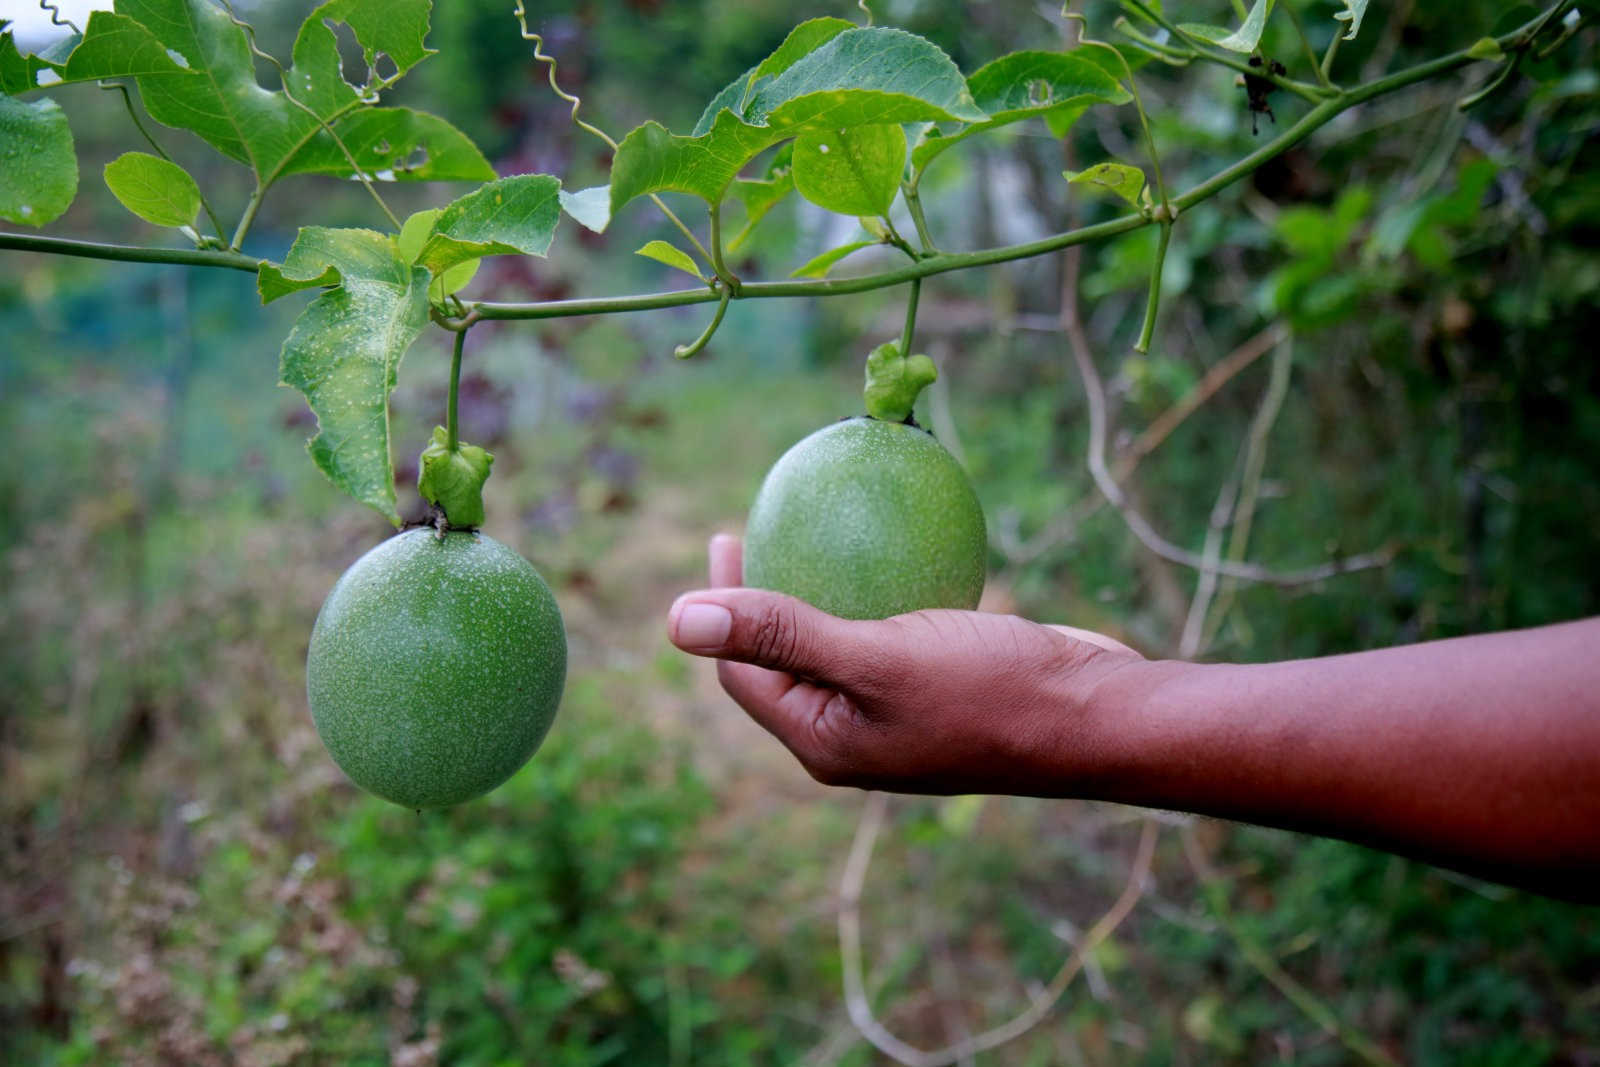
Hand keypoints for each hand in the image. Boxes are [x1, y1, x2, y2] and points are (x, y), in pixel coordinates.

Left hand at [666, 534, 1142, 793]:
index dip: (722, 607)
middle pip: (784, 660)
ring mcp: (901, 713)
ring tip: (815, 532)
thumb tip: (677, 620)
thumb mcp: (874, 656)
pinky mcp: (942, 685)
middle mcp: (856, 734)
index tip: (726, 535)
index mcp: (825, 741)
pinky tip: (895, 546)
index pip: (743, 674)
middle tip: (759, 527)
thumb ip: (779, 634)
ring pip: (840, 643)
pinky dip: (882, 589)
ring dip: (822, 590)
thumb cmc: (987, 690)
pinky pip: (892, 631)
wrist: (1097, 715)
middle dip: (764, 598)